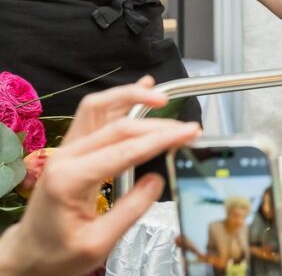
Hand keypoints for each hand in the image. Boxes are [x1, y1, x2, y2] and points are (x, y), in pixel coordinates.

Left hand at [0, 78, 200, 275]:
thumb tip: (157, 180)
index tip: (188, 134)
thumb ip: (130, 210)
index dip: (160, 139)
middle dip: (156, 123)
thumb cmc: (59, 254)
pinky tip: (141, 90)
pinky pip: (94, 115)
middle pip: (116, 125)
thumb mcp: (98, 243)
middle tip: (187, 129)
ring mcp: (65, 150)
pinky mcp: (71, 150)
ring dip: (131, 96)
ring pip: (98, 108)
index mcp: (70, 179)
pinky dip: (119, 100)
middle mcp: (65, 157)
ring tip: (162, 96)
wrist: (29, 254)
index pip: (124, 149)